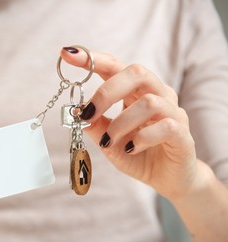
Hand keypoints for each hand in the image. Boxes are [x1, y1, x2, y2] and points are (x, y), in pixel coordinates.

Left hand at [61, 48, 199, 199]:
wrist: (166, 178)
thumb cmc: (136, 153)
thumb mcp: (108, 140)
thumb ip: (95, 125)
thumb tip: (76, 111)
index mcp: (136, 92)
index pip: (115, 66)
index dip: (92, 59)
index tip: (68, 54)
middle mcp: (157, 95)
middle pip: (136, 72)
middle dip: (106, 92)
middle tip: (88, 113)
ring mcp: (173, 112)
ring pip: (148, 102)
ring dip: (121, 124)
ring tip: (109, 142)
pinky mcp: (182, 133)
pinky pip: (165, 126)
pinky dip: (141, 139)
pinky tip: (131, 149)